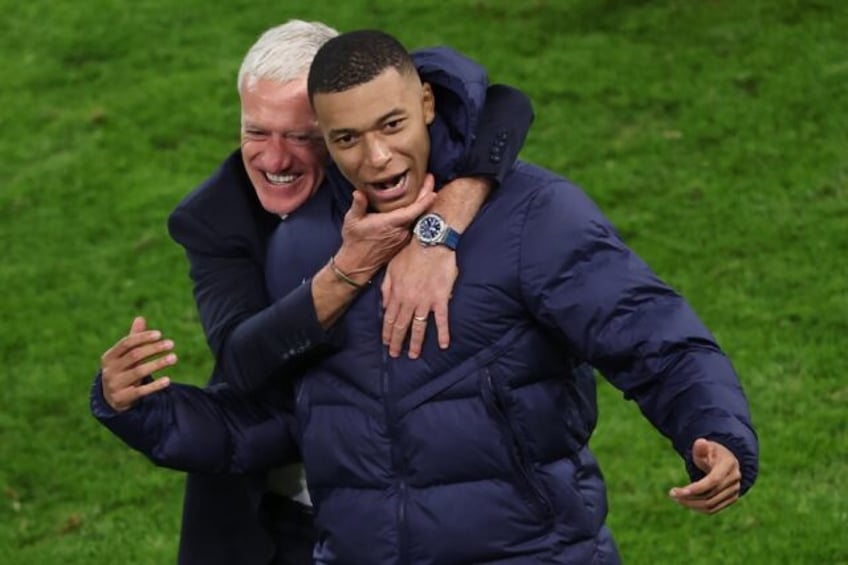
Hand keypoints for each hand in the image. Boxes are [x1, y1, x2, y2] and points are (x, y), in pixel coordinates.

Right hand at [99, 316, 175, 411]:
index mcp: (109, 356)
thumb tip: (140, 318)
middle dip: (154, 349)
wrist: (111, 399)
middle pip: (134, 356)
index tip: (160, 334)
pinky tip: (168, 380)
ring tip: (174, 358)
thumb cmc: (122, 370)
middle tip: (171, 344)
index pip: (126, 343)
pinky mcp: (122, 398)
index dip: (143, 338)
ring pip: (138, 372)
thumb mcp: (125, 356)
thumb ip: (133, 339)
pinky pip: (141, 391)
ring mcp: (115, 385)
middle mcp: (109, 370)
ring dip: (158, 364)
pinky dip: (154, 386)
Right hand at [333, 175, 436, 283]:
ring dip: (421, 204)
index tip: (433, 191)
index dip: (424, 201)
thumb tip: (358, 192)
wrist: (358, 264)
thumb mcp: (352, 221)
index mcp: (390, 223)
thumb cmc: (355, 241)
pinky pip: (413, 225)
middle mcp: (400, 231)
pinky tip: (416, 204)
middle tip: (430, 178)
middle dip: (425, 194)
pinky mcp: (403, 242)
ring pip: (416, 218)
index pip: (412, 211)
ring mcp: (403, 237)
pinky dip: (416, 215)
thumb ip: (358, 205)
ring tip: (425, 187)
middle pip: (418, 211)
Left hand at [381, 244, 455, 358]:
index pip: (389, 318)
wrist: (431, 242)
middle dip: (397, 342)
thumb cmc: (410, 252)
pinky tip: (442, 345)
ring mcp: (425, 301)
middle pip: (401, 326)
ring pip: (419, 327)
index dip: (387, 332)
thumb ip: (386, 288)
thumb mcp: (391, 268)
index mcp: (397, 293)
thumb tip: (384, 306)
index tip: (386, 343)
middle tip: (395, 354)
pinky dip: (442, 333)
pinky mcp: (441, 298)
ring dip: (416, 342)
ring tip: (414, 355)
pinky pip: (441, 319)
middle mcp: (409, 300)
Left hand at [669, 438, 741, 513]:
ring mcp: (734, 491)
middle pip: (710, 496)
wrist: (726, 460)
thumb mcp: (706, 447)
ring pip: (711, 505)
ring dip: (691, 504)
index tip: (678, 492)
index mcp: (729, 465)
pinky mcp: (731, 499)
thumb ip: (701, 447)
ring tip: (677, 498)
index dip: (696, 488)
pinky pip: (713, 509)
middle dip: (689, 497)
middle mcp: (734, 481)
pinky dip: (698, 508)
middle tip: (672, 494)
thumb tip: (700, 442)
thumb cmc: (712, 452)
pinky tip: (686, 502)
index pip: (713, 481)